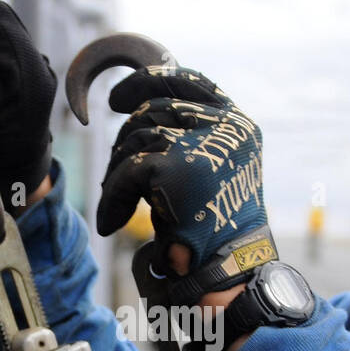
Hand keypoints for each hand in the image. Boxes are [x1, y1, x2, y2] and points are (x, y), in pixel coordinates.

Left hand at [96, 66, 268, 277]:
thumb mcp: (214, 171)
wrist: (228, 270)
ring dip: (119, 172)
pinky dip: (113, 198)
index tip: (118, 98)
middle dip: (126, 136)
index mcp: (237, 125)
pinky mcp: (174, 169)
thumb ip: (192, 139)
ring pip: (137, 138)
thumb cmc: (217, 229)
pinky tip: (112, 221)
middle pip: (155, 109)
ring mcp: (200, 145)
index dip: (149, 80)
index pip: (190, 80)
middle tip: (116, 166)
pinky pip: (127, 172)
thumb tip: (141, 110)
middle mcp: (224, 128)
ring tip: (119, 203)